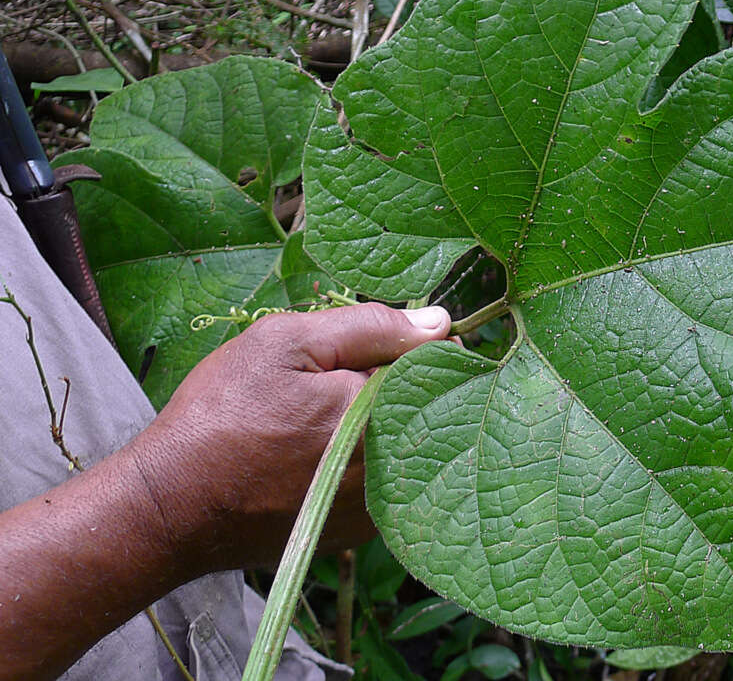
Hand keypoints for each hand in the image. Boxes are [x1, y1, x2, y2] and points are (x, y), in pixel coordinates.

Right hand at [128, 302, 452, 571]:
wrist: (171, 507)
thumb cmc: (222, 415)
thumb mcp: (286, 343)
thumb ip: (369, 327)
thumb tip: (439, 321)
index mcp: (387, 413)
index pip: (436, 363)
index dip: (405, 343)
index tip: (368, 345)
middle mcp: (397, 466)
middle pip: (424, 406)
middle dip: (392, 384)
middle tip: (331, 383)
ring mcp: (380, 507)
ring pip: (404, 444)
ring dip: (377, 424)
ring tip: (312, 423)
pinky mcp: (359, 533)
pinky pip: (381, 481)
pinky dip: (360, 462)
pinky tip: (311, 457)